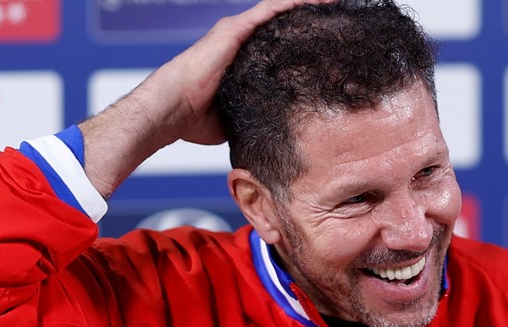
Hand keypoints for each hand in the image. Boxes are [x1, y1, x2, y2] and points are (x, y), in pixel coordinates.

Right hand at [79, 0, 327, 197]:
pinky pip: (273, 9)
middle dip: (306, 19)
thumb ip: (255, 114)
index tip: (324, 41)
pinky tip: (319, 1)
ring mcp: (237, 31)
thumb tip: (275, 132)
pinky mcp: (235, 29)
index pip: (276, 44)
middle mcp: (239, 40)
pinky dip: (296, 4)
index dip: (299, 40)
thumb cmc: (193, 119)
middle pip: (280, 24)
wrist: (171, 110)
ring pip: (279, 11)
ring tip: (334, 2)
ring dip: (306, 6)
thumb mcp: (235, 116)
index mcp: (239, 59)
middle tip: (336, 16)